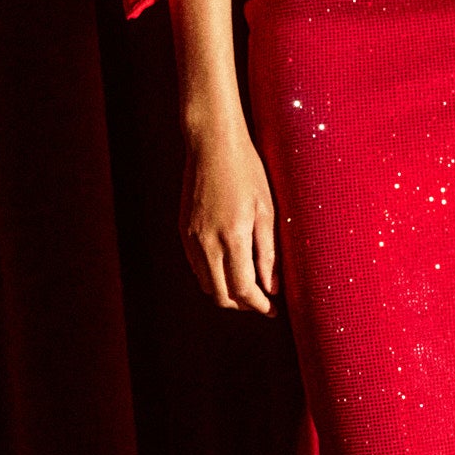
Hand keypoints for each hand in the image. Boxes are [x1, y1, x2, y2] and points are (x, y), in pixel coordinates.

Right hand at [181, 124, 277, 312]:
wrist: (212, 144)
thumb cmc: (247, 171)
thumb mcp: (267, 210)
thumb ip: (268, 252)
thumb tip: (271, 287)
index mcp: (232, 236)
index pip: (243, 289)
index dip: (258, 305)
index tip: (272, 309)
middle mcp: (207, 242)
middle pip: (221, 295)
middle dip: (242, 304)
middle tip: (261, 301)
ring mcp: (191, 238)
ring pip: (206, 283)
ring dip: (226, 291)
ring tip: (248, 284)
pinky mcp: (183, 231)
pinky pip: (196, 266)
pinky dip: (213, 275)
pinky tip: (229, 264)